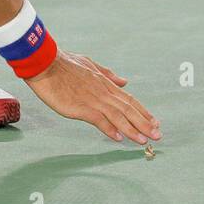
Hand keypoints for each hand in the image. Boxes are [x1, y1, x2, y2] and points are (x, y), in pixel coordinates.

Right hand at [26, 50, 161, 144]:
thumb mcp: (89, 64)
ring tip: (144, 140)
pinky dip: (110, 129)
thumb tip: (124, 81)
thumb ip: (107, 74)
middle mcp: (103, 92)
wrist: (45, 63)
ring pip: (118, 117)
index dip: (143, 111)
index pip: (129, 99)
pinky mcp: (81, 107)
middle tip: (158, 135)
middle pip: (128, 109)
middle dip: (144, 123)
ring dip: (133, 130)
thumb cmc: (63, 63)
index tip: (154, 122)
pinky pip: (100, 120)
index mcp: (105, 83)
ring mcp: (93, 100)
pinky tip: (119, 138)